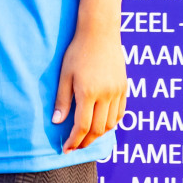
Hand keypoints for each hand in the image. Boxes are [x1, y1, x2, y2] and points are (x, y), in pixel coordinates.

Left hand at [52, 23, 125, 152]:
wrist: (100, 33)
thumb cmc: (77, 52)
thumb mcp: (64, 75)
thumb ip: (62, 100)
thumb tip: (57, 122)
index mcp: (89, 92)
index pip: (83, 126)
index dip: (74, 140)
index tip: (66, 149)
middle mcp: (106, 95)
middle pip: (98, 129)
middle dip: (86, 142)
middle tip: (75, 147)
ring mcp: (118, 92)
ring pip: (111, 124)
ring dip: (98, 134)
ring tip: (86, 137)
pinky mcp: (124, 89)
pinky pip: (120, 113)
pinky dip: (111, 123)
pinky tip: (101, 124)